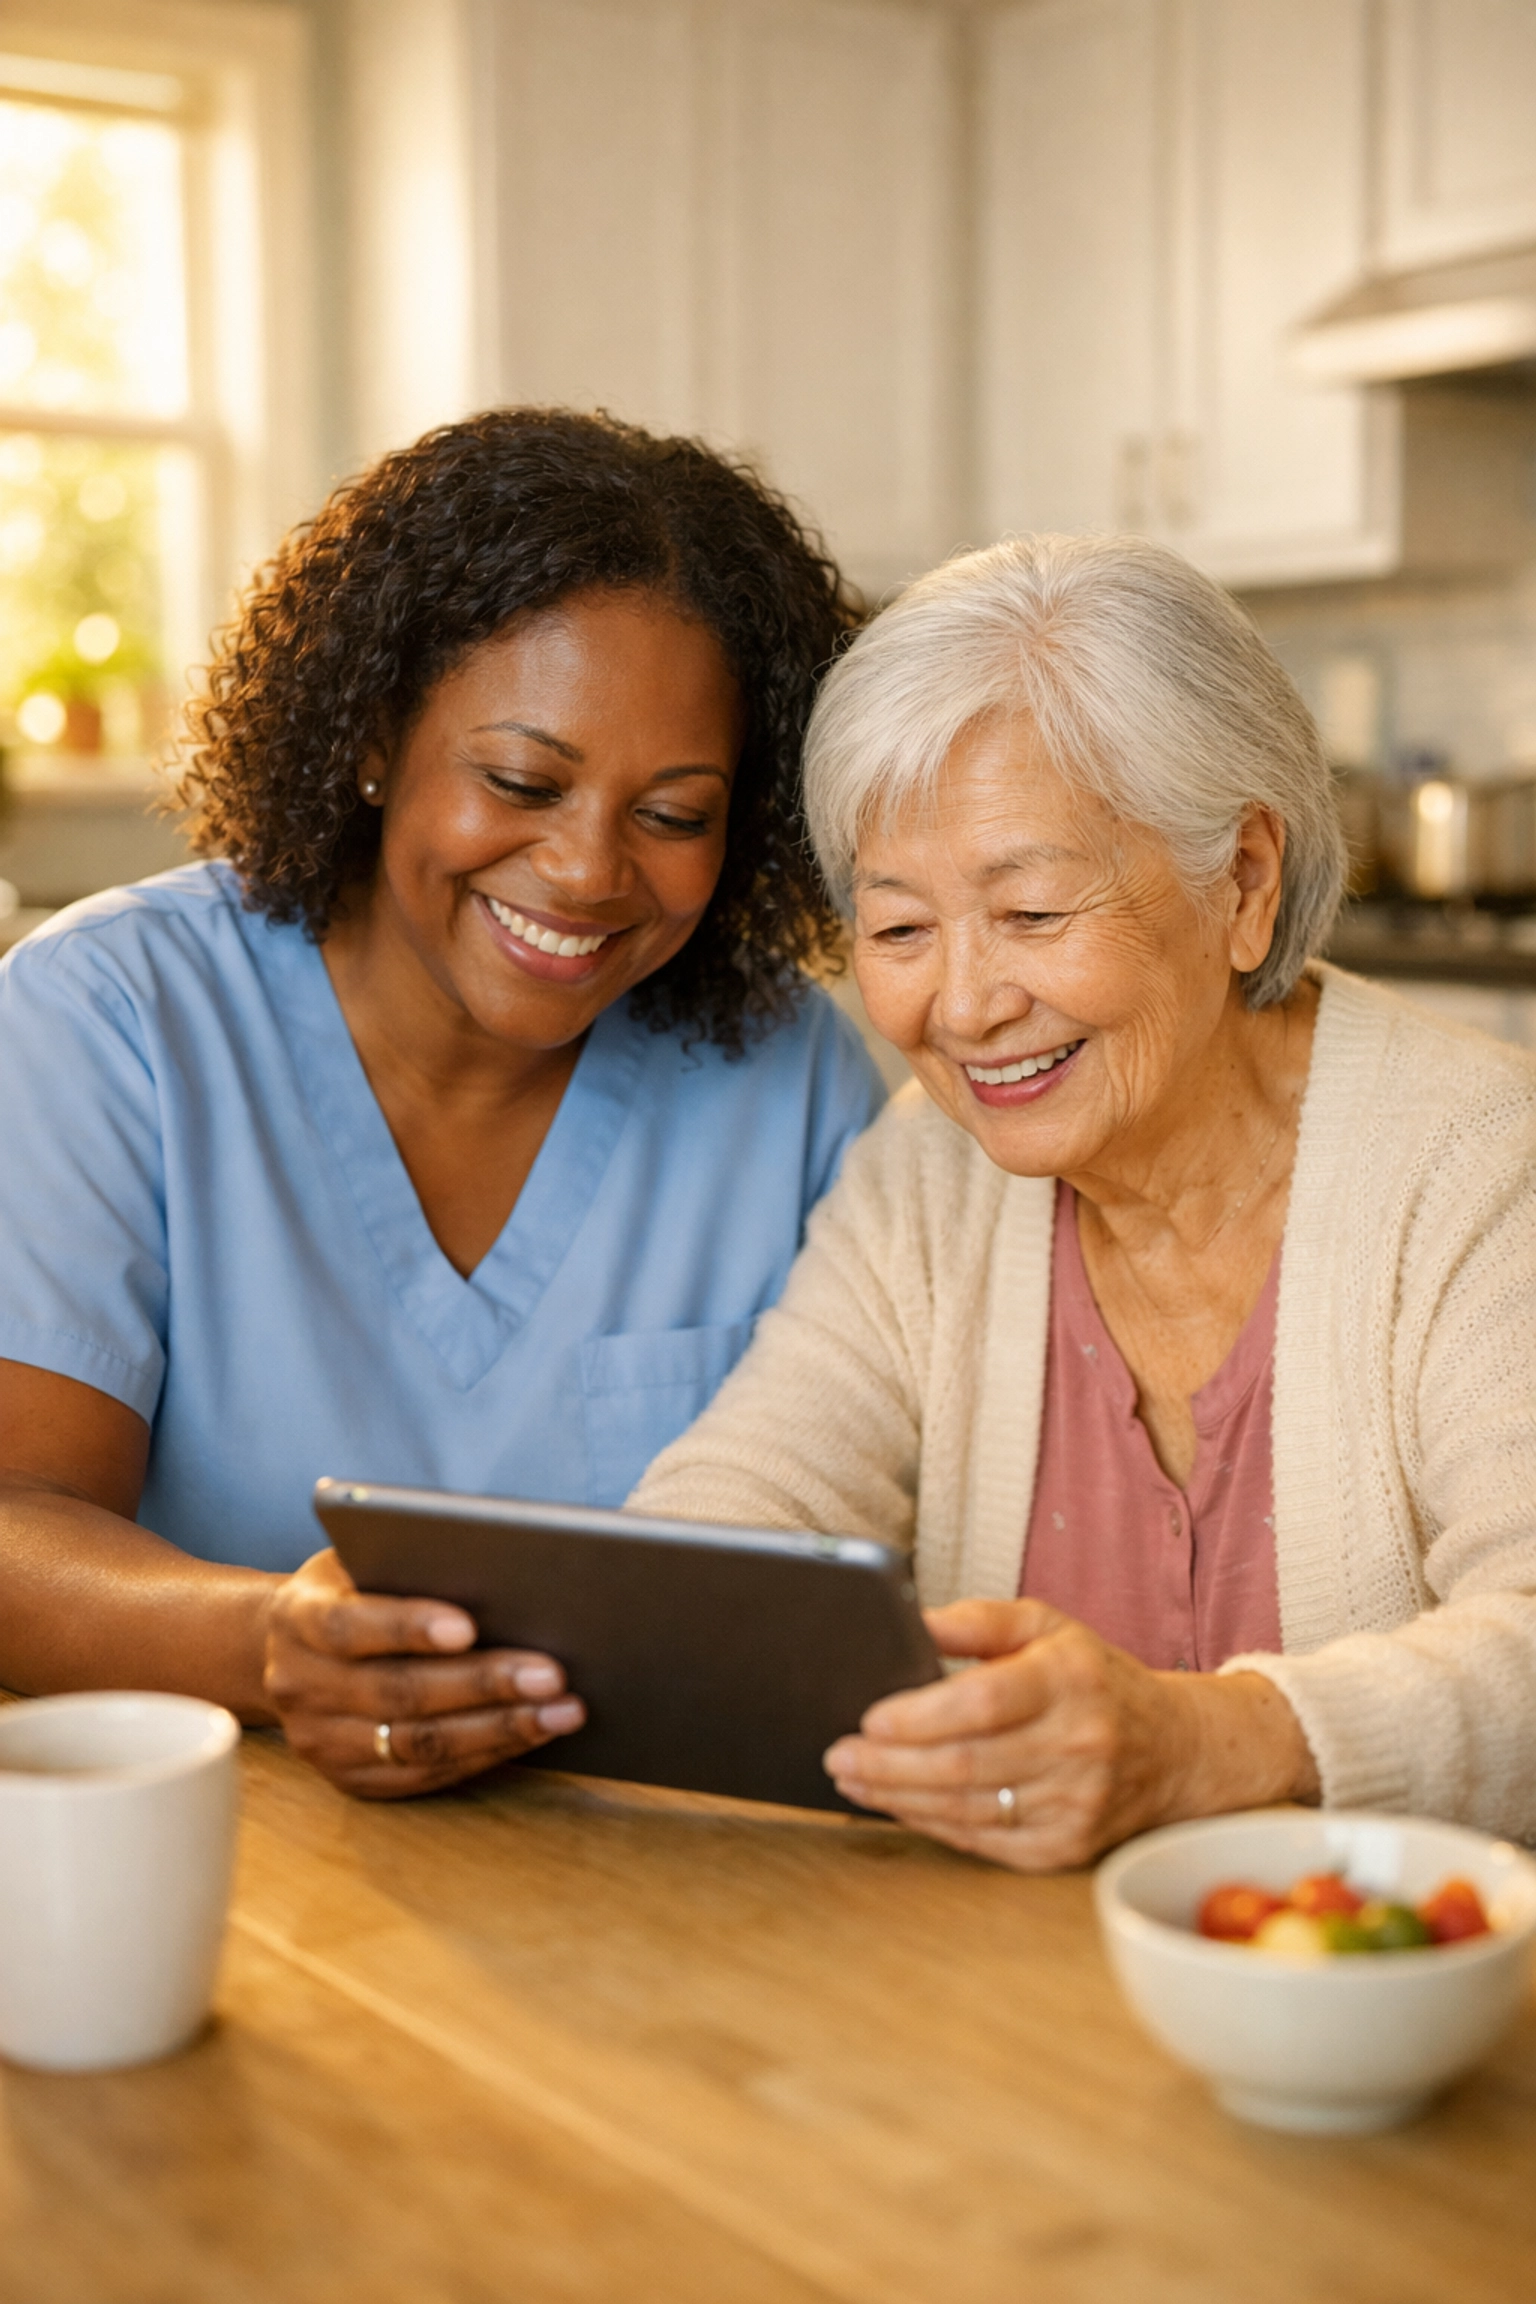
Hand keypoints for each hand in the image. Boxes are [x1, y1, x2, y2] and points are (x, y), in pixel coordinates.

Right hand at [262, 1548, 584, 1798]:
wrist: (285, 1650)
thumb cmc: (350, 1589)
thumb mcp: (360, 1559)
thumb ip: (407, 1564)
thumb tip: (498, 1568)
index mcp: (299, 1619)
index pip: (349, 1626)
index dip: (408, 1627)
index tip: (469, 1626)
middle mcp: (302, 1686)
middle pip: (398, 1692)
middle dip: (482, 1684)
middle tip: (552, 1674)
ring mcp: (322, 1742)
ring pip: (417, 1743)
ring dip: (499, 1728)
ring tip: (562, 1710)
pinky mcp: (350, 1779)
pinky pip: (424, 1775)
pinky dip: (485, 1754)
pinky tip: (532, 1733)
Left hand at [823, 1597, 1316, 1870]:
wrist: (1176, 1751)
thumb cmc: (1094, 1679)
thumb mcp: (1046, 1625)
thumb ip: (976, 1620)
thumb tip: (906, 1623)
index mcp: (1069, 1680)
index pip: (982, 1702)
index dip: (918, 1715)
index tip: (868, 1717)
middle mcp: (1077, 1745)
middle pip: (963, 1764)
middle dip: (887, 1764)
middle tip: (838, 1755)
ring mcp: (1074, 1804)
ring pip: (966, 1808)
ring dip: (897, 1797)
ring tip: (852, 1779)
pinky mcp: (1066, 1847)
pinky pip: (982, 1840)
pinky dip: (931, 1823)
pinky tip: (898, 1804)